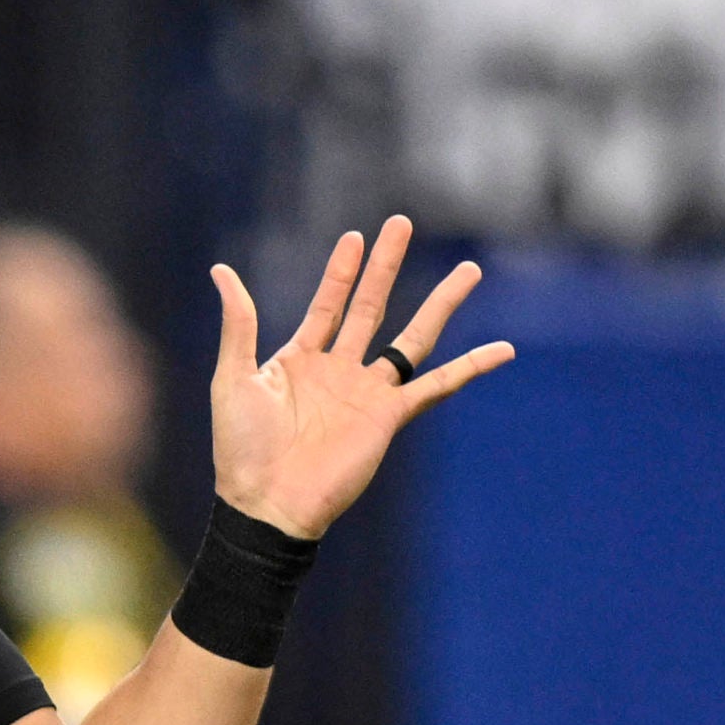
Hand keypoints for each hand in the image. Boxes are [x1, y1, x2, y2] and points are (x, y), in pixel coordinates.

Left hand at [208, 217, 512, 538]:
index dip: (341, 271)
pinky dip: (471, 368)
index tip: (356, 235)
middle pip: (371, 307)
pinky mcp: (390, 418)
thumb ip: (239, 323)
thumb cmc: (240, 447)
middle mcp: (338, 371)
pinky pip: (437, 387)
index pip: (328, 303)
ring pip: (413, 338)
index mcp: (299, 360)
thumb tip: (221, 271)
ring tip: (469, 270)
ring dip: (440, 304)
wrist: (266, 502)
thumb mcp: (232, 376)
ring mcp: (367, 393)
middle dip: (386, 266)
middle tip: (401, 223)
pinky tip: (502, 350)